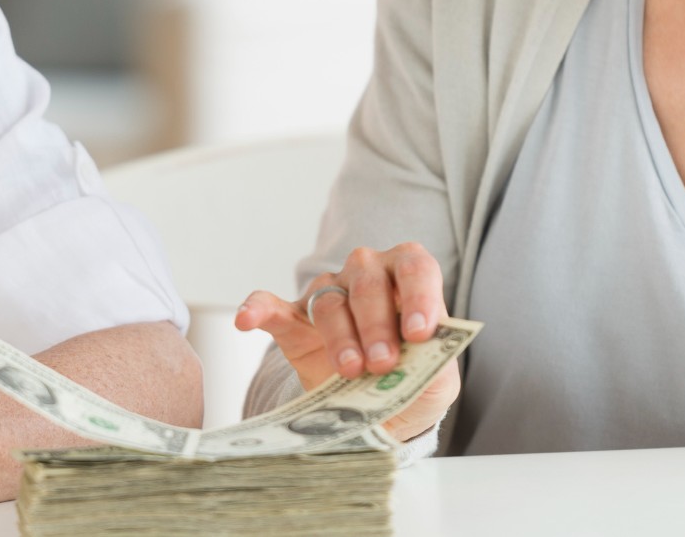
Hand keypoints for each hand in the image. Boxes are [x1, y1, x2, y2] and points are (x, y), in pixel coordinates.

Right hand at [233, 242, 456, 441]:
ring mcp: (328, 295)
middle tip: (383, 364)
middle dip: (376, 324)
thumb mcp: (438, 379)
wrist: (382, 414)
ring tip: (350, 371)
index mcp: (409, 278)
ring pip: (329, 302)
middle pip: (368, 283)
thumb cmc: (414, 383)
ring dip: (340, 337)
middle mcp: (368, 275)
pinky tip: (246, 319)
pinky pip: (272, 306)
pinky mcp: (294, 322)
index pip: (416, 269)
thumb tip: (424, 348)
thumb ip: (435, 360)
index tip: (419, 333)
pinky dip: (257, 309)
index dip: (419, 296)